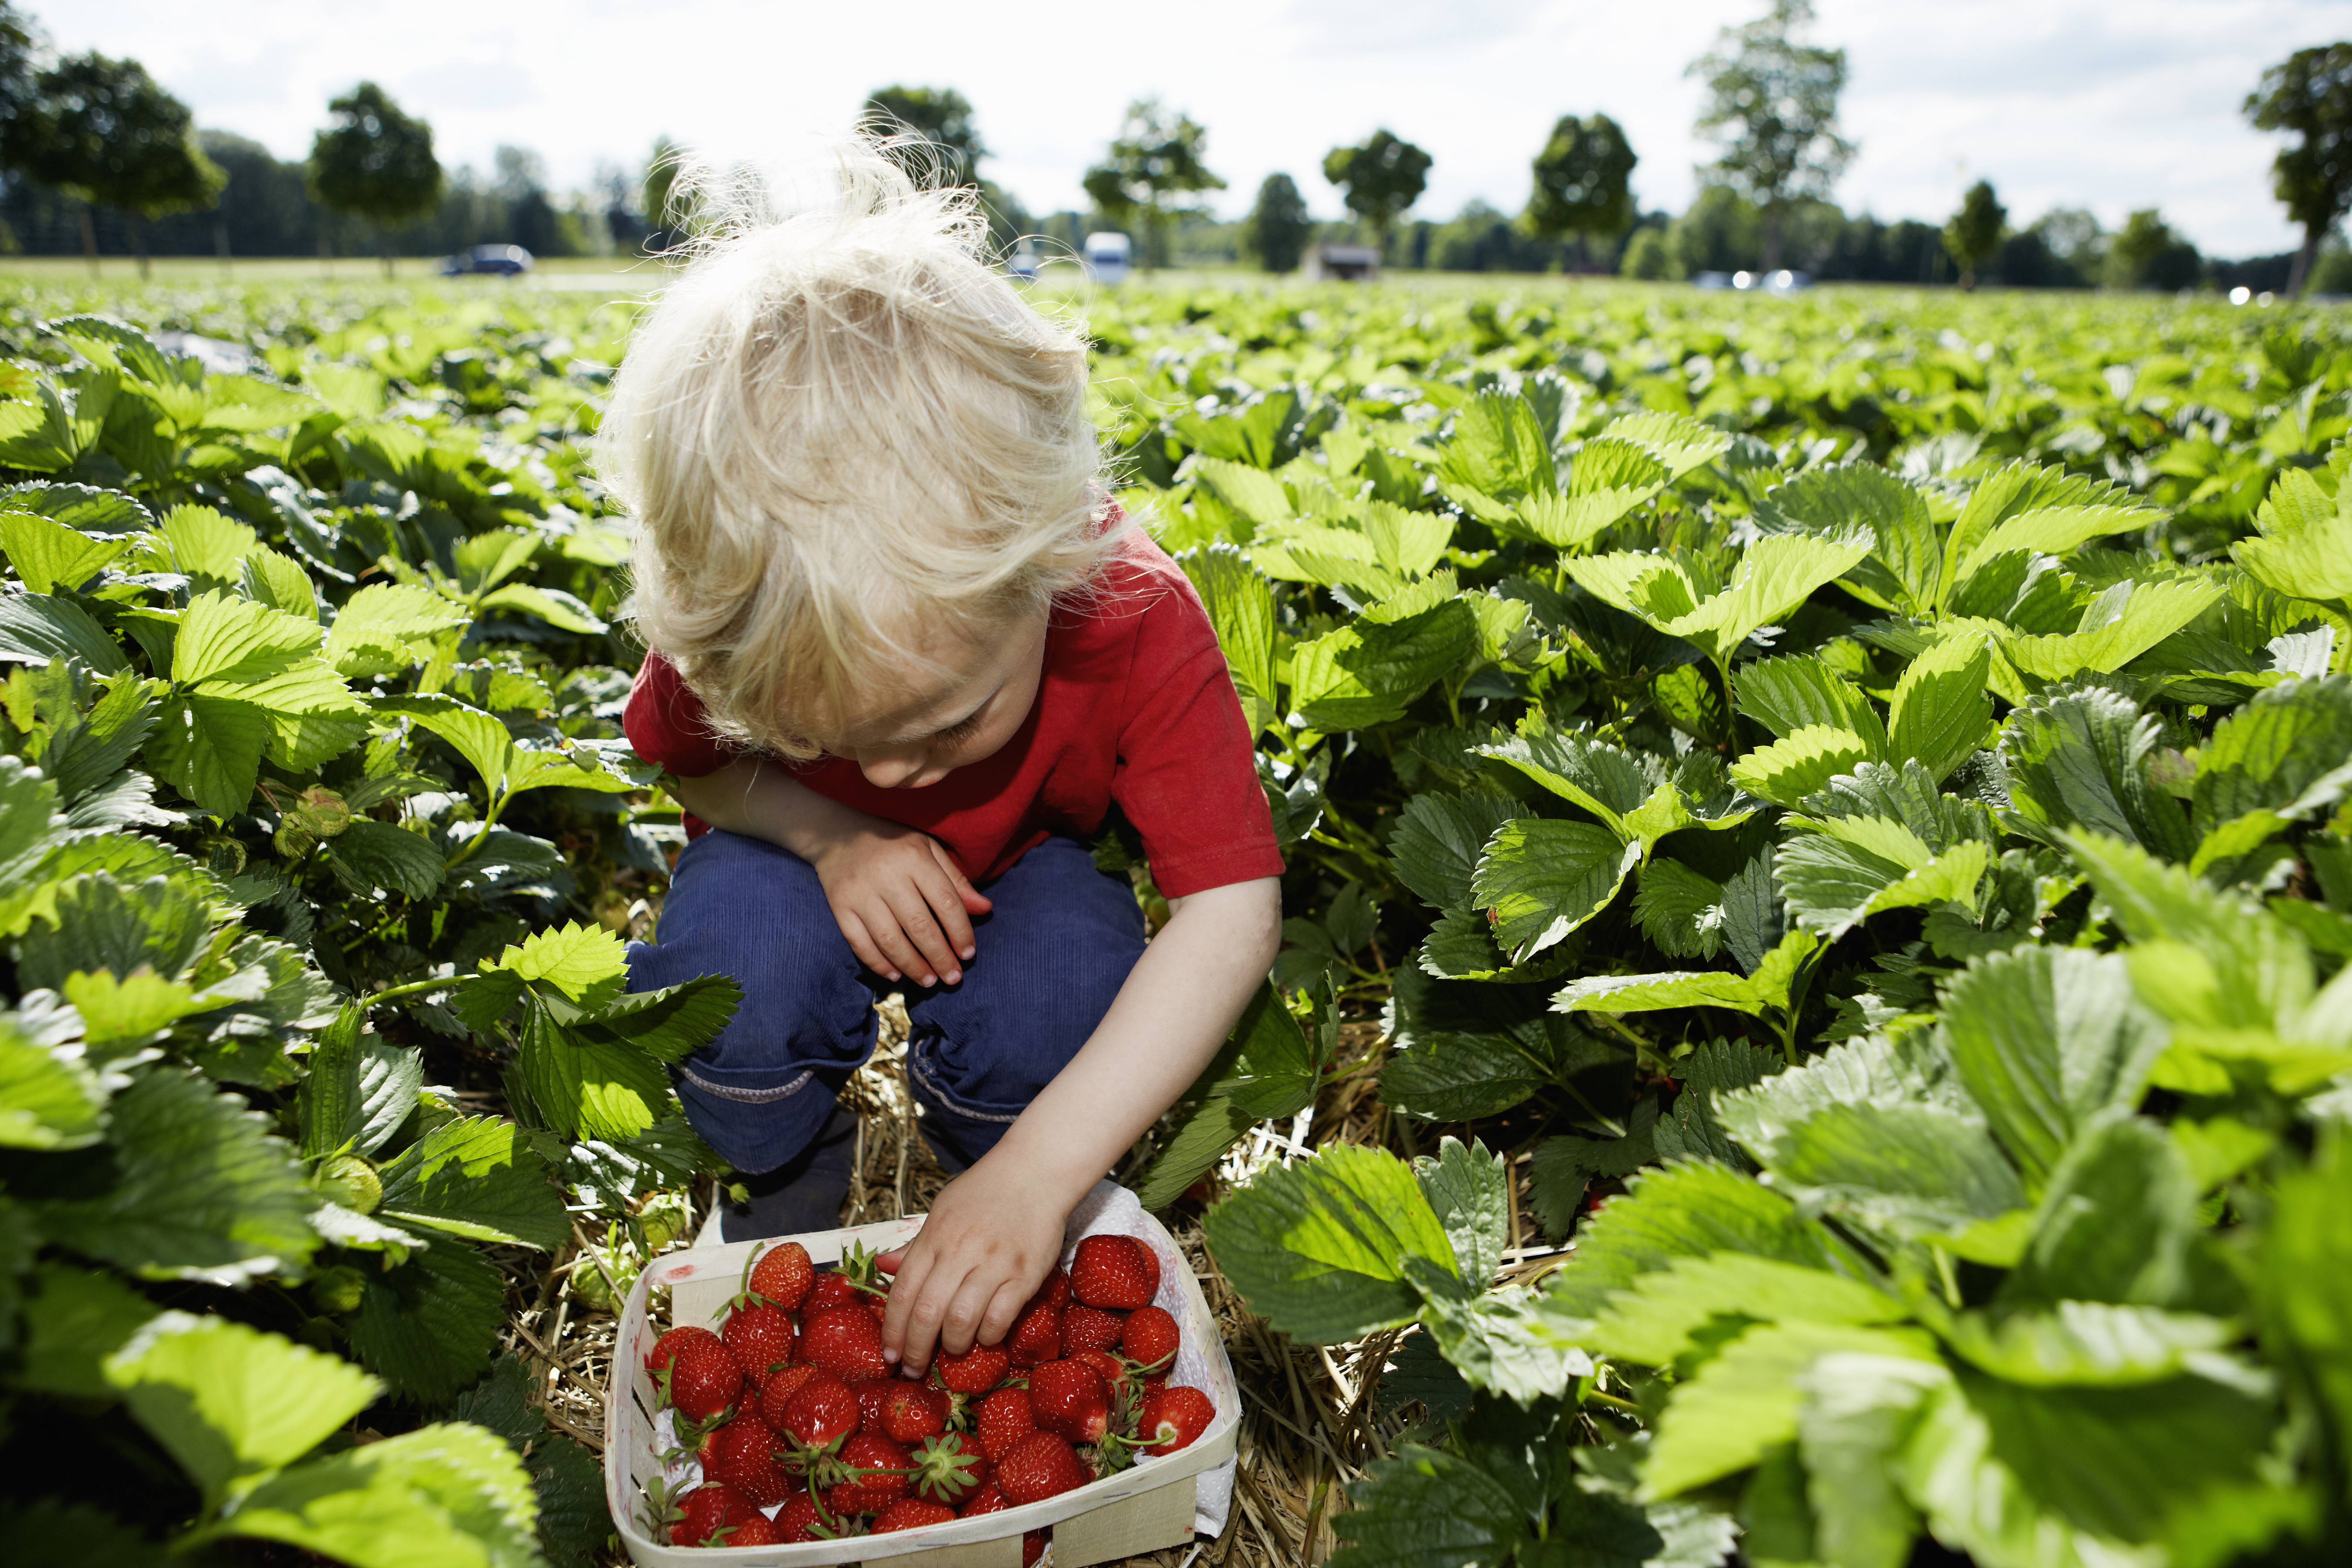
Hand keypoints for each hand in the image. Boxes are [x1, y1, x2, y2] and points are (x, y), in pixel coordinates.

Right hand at [807, 819, 990, 986]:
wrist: (837, 834)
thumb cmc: (893, 844)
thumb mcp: (928, 849)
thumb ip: (956, 880)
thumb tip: (985, 909)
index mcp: (914, 857)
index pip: (946, 902)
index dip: (961, 932)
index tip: (968, 954)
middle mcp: (887, 875)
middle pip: (919, 926)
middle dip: (940, 957)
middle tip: (953, 978)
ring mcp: (860, 892)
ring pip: (890, 940)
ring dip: (912, 966)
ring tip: (929, 981)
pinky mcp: (839, 906)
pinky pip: (860, 943)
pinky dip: (878, 964)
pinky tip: (895, 975)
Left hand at [876, 1156, 1063, 1375]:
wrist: (1035, 1171)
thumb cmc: (984, 1192)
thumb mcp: (942, 1211)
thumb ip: (916, 1245)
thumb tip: (882, 1266)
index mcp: (935, 1236)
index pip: (902, 1292)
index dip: (892, 1330)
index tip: (889, 1354)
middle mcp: (960, 1251)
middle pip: (927, 1313)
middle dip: (916, 1349)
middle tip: (915, 1369)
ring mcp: (994, 1263)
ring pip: (961, 1320)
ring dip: (953, 1345)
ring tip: (952, 1350)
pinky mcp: (1025, 1275)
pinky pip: (1000, 1318)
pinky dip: (988, 1336)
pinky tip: (985, 1336)